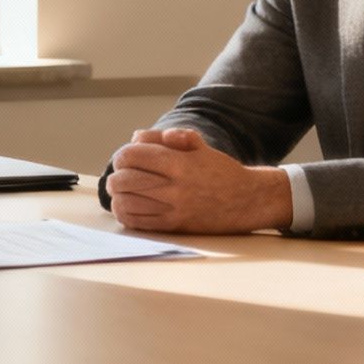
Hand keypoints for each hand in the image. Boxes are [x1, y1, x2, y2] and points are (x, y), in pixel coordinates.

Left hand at [105, 128, 290, 233]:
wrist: (247, 200)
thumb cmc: (221, 171)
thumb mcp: (199, 146)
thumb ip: (167, 137)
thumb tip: (136, 137)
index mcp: (180, 163)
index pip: (133, 156)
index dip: (122, 155)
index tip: (124, 157)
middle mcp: (175, 188)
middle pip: (125, 180)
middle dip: (115, 175)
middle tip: (118, 175)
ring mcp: (174, 210)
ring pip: (127, 203)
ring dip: (117, 195)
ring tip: (120, 190)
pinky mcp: (174, 227)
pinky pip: (137, 222)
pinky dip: (124, 213)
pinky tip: (126, 206)